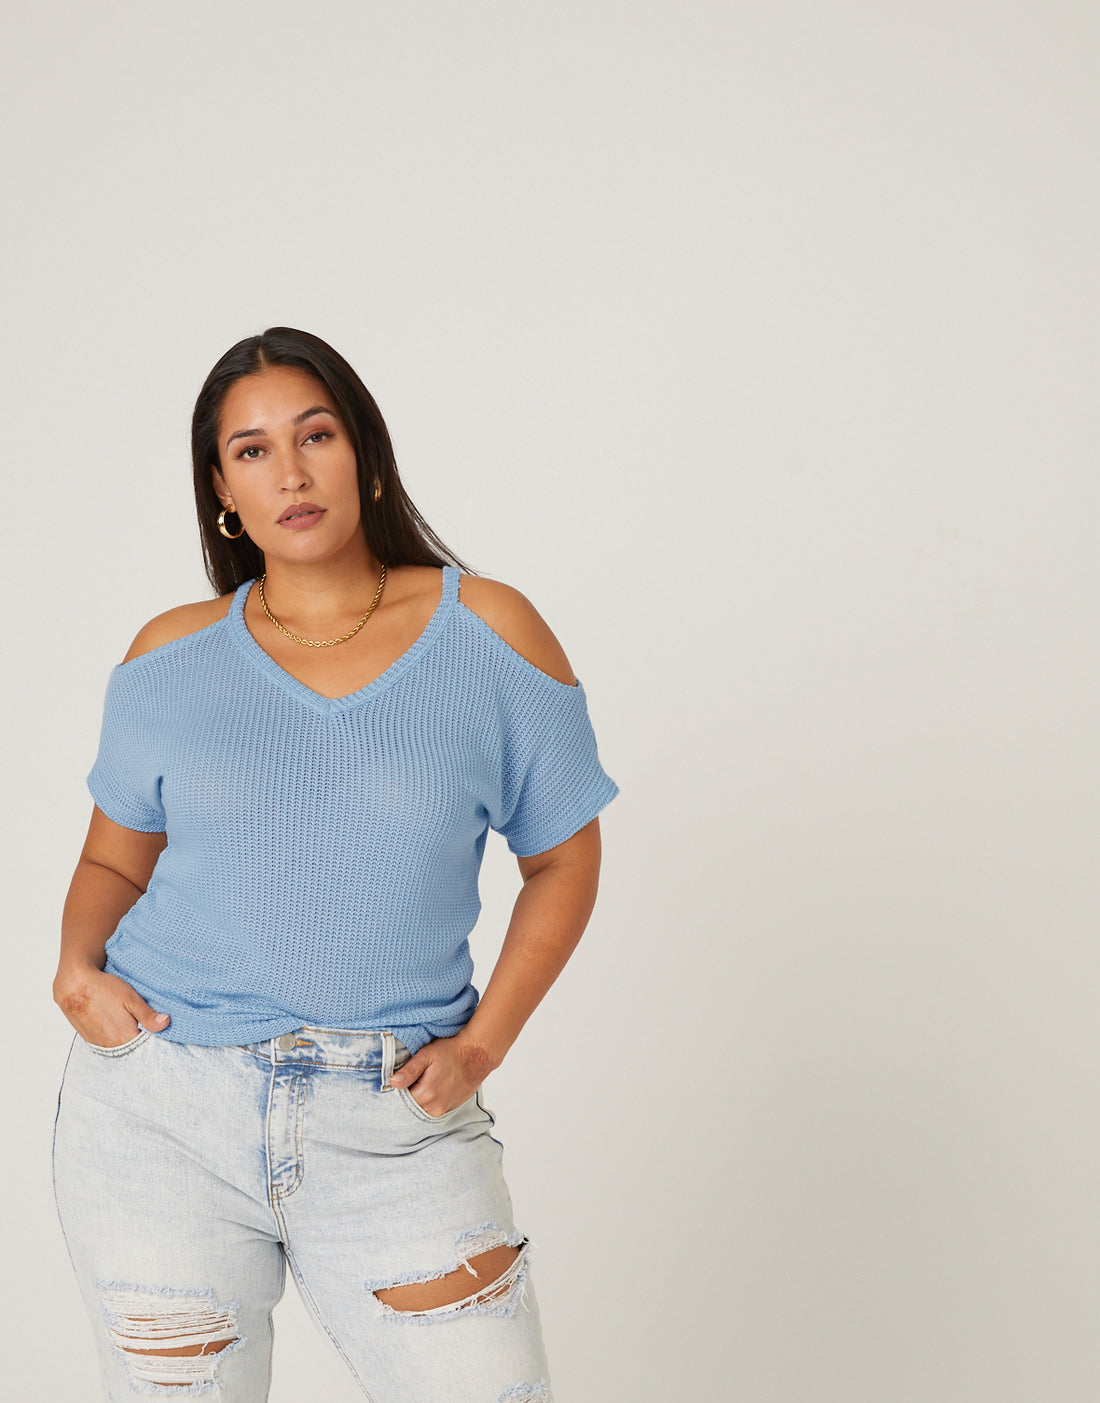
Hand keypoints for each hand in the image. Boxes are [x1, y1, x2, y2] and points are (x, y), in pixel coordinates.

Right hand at [54, 965, 169, 1046]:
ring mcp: (100, 1044)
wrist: (74, 987)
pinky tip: (117, 1026)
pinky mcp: (91, 1039)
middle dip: (141, 1038)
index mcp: (124, 1037)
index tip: (160, 1029)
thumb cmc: (104, 989)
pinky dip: (115, 1038)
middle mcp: (111, 1045)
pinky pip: (108, 1044)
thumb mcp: (130, 998)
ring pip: (121, 1047)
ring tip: (129, 1022)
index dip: (154, 1037)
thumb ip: (147, 1015)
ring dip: (128, 1038)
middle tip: (146, 1023)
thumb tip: (165, 1023)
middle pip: (134, 1048)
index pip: (146, 1046)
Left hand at [388, 1033, 496, 1116]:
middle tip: (417, 1077)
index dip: (401, 1088)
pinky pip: (434, 1108)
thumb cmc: (451, 1052)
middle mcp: (435, 1107)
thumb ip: (409, 1071)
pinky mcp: (452, 1107)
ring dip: (422, 1097)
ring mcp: (444, 1109)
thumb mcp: (426, 1055)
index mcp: (426, 1094)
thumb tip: (392, 1083)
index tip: (405, 1078)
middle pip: (412, 1106)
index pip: (402, 1100)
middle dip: (411, 1094)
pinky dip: (432, 1099)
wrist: (477, 1054)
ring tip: (428, 1080)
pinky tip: (437, 1085)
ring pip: (423, 1108)